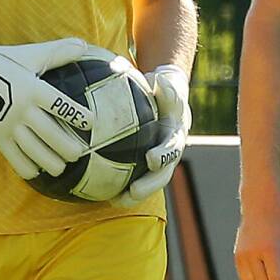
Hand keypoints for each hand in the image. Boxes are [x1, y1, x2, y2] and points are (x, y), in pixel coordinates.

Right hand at [0, 30, 94, 179]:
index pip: (60, 105)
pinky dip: (25, 167)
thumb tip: (84, 45)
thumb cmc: (6, 62)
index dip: (76, 115)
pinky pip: (12, 156)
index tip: (91, 123)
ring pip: (32, 149)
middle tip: (80, 153)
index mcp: (33, 88)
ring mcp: (7, 123)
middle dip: (67, 147)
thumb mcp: (32, 55)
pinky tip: (37, 172)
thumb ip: (59, 52)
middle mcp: (21, 108)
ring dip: (49, 161)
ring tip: (62, 167)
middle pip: (49, 133)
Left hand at [113, 64, 190, 206]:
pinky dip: (123, 190)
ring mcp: (159, 162)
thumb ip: (165, 86)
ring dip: (135, 194)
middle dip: (150, 184)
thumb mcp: (166, 83)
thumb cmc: (162, 89)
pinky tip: (104, 195)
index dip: (163, 155)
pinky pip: (135, 181)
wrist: (166, 99)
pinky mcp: (146, 167)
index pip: (172, 146)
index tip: (150, 160)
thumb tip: (159, 79)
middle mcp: (170, 152)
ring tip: (117, 200)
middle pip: (163, 174)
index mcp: (175, 134)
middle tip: (134, 191)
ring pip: (150, 183)